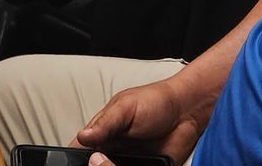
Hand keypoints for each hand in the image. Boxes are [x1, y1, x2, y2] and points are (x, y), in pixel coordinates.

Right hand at [77, 75, 204, 163]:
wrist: (188, 112)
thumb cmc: (155, 101)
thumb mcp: (126, 108)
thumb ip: (105, 123)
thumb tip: (83, 137)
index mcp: (101, 134)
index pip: (78, 152)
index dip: (73, 161)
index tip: (76, 164)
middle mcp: (112, 153)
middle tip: (108, 161)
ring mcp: (128, 164)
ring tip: (125, 160)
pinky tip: (141, 164)